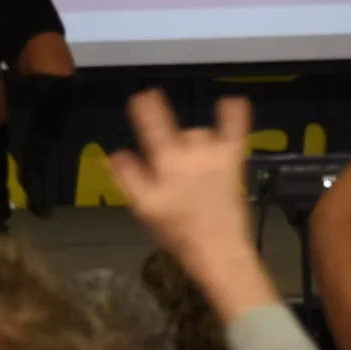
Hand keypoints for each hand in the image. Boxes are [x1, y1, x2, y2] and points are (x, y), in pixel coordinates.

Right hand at [105, 91, 256, 273]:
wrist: (218, 250)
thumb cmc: (178, 232)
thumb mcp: (144, 208)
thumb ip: (127, 177)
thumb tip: (114, 154)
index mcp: (164, 162)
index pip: (150, 124)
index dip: (143, 107)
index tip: (140, 98)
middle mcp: (189, 153)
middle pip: (175, 132)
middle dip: (168, 140)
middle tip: (169, 164)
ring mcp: (215, 154)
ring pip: (199, 133)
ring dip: (194, 142)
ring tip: (194, 166)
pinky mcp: (234, 160)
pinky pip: (236, 130)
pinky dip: (233, 114)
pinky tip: (232, 100)